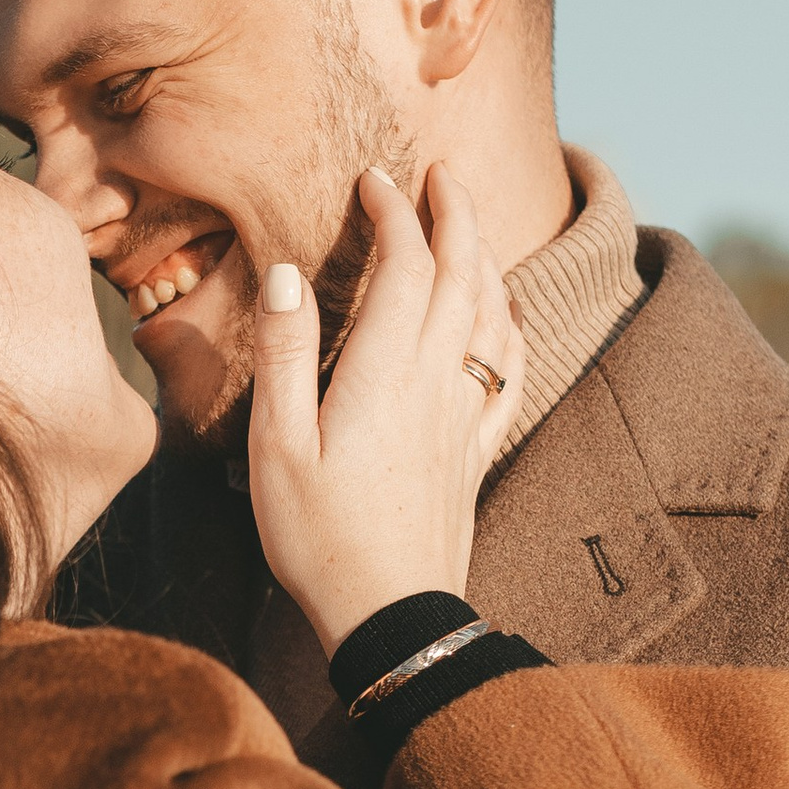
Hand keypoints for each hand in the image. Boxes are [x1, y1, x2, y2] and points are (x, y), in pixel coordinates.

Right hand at [247, 160, 522, 656]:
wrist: (391, 613)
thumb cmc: (319, 537)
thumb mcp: (276, 447)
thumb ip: (284, 354)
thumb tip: (288, 273)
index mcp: (384, 372)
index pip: (406, 265)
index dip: (395, 212)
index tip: (374, 180)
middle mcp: (436, 382)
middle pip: (465, 275)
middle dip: (456, 214)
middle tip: (440, 175)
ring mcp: (464, 416)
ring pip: (495, 315)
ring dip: (487, 259)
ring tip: (469, 228)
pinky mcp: (476, 450)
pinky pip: (511, 370)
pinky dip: (513, 325)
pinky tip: (506, 316)